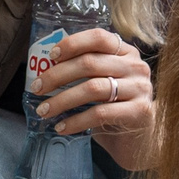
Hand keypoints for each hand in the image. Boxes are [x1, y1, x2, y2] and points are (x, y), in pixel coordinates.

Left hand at [33, 26, 156, 168]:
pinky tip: (62, 127)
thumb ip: (84, 73)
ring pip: (93, 89)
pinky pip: (100, 113)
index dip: (72, 44)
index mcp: (125, 52)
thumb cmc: (115, 109)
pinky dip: (76, 121)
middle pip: (90, 63)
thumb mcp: (102, 84)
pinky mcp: (140, 111)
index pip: (98, 37)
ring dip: (62, 100)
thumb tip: (43, 72)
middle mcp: (135, 66)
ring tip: (43, 110)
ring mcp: (140, 88)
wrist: (141, 140)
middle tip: (36, 87)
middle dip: (57, 75)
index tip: (51, 56)